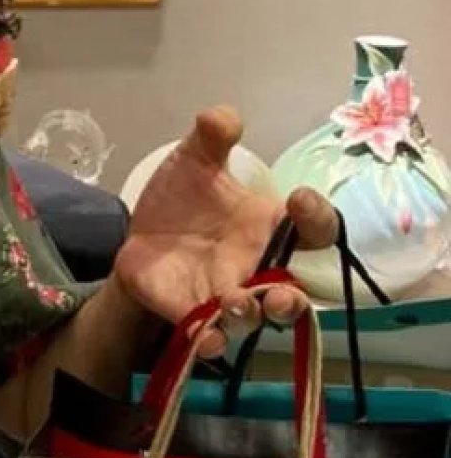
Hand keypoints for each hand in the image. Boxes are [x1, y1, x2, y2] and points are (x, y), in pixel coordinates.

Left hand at [115, 107, 337, 357]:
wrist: (139, 237)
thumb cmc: (182, 201)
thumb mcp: (193, 160)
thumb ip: (211, 136)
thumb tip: (223, 116)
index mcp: (268, 226)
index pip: (312, 229)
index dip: (317, 218)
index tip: (300, 201)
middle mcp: (256, 267)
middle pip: (292, 294)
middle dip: (292, 300)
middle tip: (281, 294)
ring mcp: (224, 294)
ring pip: (253, 318)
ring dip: (250, 315)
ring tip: (235, 302)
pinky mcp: (190, 315)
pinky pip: (208, 337)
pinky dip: (210, 341)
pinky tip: (205, 339)